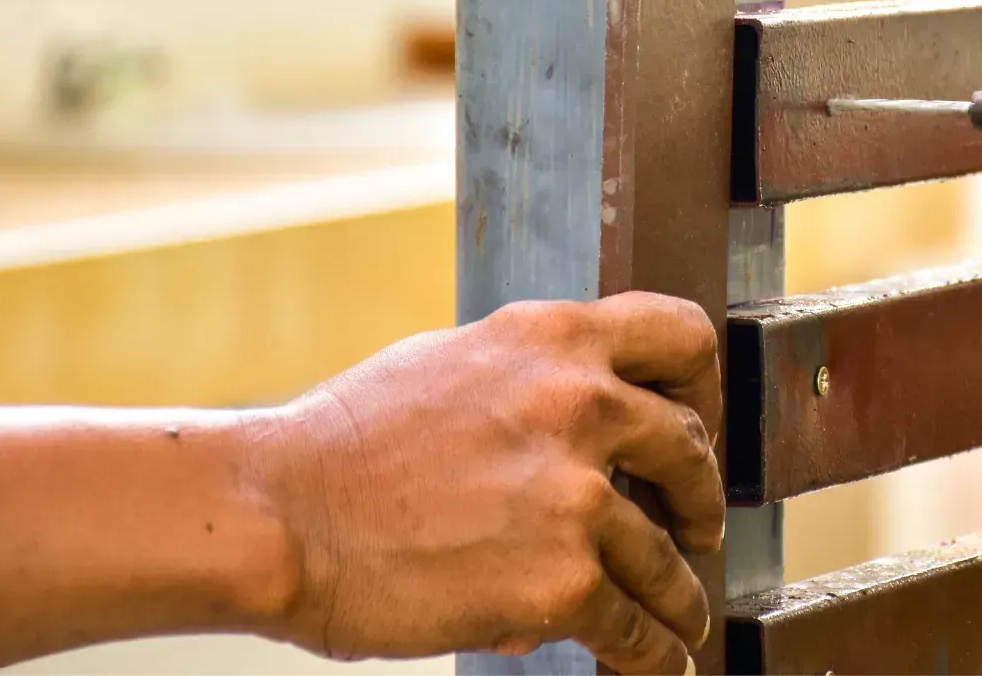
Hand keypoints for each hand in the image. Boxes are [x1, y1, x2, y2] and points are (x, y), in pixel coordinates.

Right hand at [251, 292, 722, 673]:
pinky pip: (634, 626)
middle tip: (696, 528)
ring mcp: (577, 492)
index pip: (680, 339)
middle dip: (700, 498)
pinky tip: (655, 664)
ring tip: (684, 618)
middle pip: (691, 450)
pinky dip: (652, 654)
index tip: (697, 425)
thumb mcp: (451, 366)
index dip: (702, 390)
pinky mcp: (562, 577)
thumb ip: (529, 382)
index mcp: (552, 338)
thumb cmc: (343, 447)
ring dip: (682, 596)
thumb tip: (578, 423)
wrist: (279, 516)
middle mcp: (578, 402)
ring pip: (668, 556)